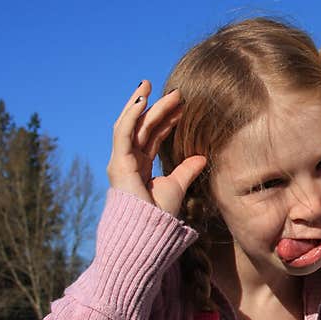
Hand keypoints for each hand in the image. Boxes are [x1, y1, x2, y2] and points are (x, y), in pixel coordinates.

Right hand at [106, 81, 206, 214]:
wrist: (146, 234)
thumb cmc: (158, 216)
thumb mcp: (176, 186)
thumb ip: (186, 170)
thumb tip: (201, 157)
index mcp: (140, 165)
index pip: (152, 136)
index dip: (166, 119)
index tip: (183, 106)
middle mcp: (128, 160)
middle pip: (143, 127)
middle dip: (156, 107)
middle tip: (174, 91)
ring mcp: (121, 160)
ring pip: (132, 125)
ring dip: (141, 104)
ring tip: (149, 86)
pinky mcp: (119, 162)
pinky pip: (123, 133)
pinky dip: (131, 115)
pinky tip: (142, 100)